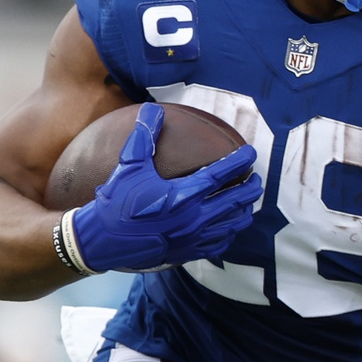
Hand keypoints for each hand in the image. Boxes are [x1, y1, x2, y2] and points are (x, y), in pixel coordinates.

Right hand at [65, 102, 262, 272]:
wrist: (105, 240)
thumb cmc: (117, 201)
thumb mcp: (129, 165)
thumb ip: (145, 136)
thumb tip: (152, 109)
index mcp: (183, 195)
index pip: (221, 174)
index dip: (239, 161)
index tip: (251, 152)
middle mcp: (194, 218)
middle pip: (236, 201)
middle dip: (251, 188)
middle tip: (257, 179)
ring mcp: (193, 238)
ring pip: (232, 224)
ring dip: (244, 211)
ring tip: (248, 202)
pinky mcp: (188, 253)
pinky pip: (219, 244)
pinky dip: (229, 233)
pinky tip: (230, 227)